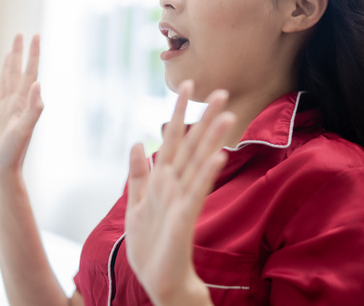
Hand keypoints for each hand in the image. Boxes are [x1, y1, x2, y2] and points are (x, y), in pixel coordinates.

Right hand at [0, 34, 42, 186]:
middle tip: (21, 34)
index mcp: (23, 104)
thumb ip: (33, 109)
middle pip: (16, 72)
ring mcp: (3, 112)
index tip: (35, 35)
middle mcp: (14, 105)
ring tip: (10, 51)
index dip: (32, 55)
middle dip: (19, 53)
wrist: (0, 174)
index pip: (29, 73)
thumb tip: (39, 84)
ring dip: (8, 66)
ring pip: (5, 82)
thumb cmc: (12, 155)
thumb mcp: (23, 131)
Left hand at [125, 81, 235, 305]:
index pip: (172, 139)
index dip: (178, 112)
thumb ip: (137, 173)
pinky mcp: (185, 216)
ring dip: (212, 140)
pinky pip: (197, 191)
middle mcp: (176, 185)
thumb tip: (138, 142)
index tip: (186, 85)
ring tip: (227, 116)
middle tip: (222, 92)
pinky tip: (218, 156)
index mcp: (163, 180)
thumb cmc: (150, 245)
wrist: (158, 279)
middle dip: (204, 119)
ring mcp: (182, 199)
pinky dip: (206, 173)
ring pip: (198, 163)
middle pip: (192, 145)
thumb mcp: (135, 203)